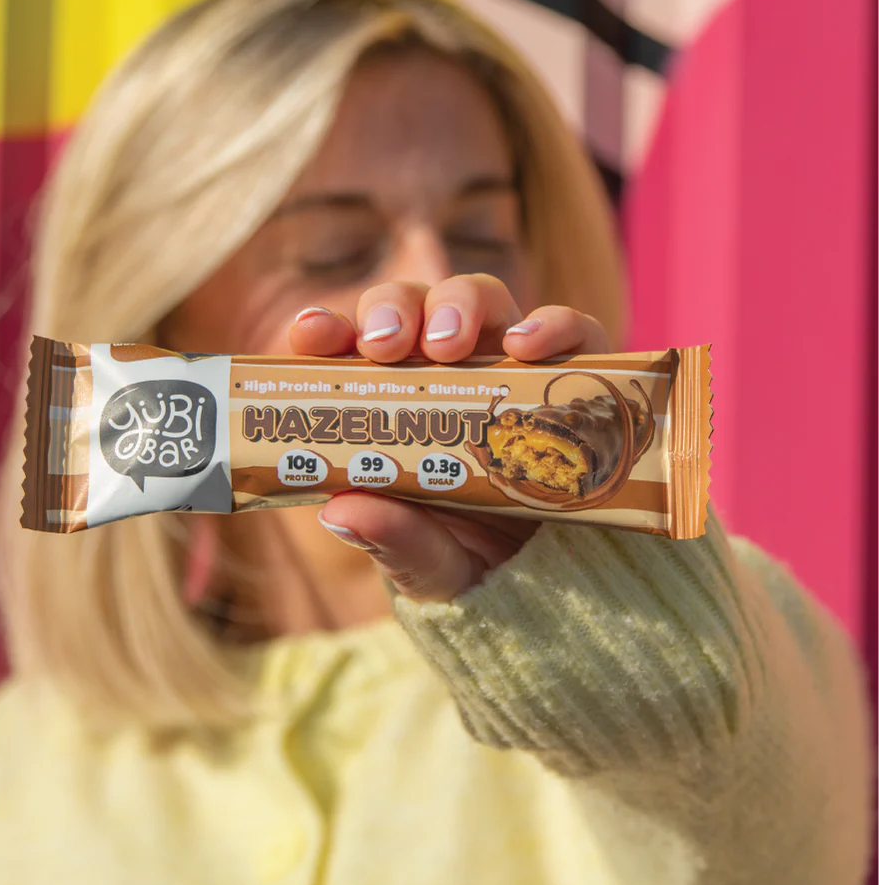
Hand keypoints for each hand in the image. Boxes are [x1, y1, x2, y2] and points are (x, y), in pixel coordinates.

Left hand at [288, 273, 610, 603]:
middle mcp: (445, 375)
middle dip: (394, 309)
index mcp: (393, 407)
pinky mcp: (567, 378)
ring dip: (460, 304)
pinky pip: (572, 332)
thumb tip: (343, 512)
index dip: (326, 331)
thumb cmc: (467, 560)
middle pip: (412, 307)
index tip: (311, 335)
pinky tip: (528, 346)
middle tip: (386, 347)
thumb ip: (393, 541)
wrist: (548, 586)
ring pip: (481, 298)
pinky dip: (552, 325)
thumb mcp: (427, 566)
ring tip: (449, 345)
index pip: (349, 351)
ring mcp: (505, 369)